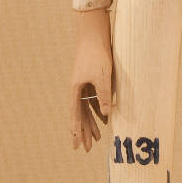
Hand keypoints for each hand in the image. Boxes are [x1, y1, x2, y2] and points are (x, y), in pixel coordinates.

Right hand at [70, 9, 113, 152]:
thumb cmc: (97, 54)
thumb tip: (106, 115)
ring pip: (86, 109)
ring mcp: (83, 85)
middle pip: (80, 115)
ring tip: (96, 138)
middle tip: (85, 149)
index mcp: (75, 90)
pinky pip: (93, 100)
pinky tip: (105, 119)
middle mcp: (77, 89)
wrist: (94, 34)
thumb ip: (104, 96)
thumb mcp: (102, 76)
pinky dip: (98, 110)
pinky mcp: (91, 79)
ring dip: (91, 123)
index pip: (75, 116)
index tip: (76, 146)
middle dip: (83, 132)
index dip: (76, 131)